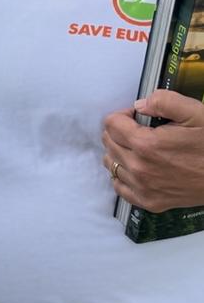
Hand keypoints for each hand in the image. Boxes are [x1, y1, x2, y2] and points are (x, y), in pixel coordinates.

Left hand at [102, 90, 203, 211]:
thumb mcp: (195, 113)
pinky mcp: (148, 202)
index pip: (111, 124)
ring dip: (119, 151)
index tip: (137, 116)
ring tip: (138, 147)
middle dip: (119, 131)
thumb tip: (140, 105)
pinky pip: (119, 186)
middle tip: (139, 130)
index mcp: (146, 144)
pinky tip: (136, 167)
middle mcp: (138, 168)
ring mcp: (142, 187)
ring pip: (111, 164)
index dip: (123, 114)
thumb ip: (164, 101)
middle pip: (108, 142)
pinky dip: (122, 174)